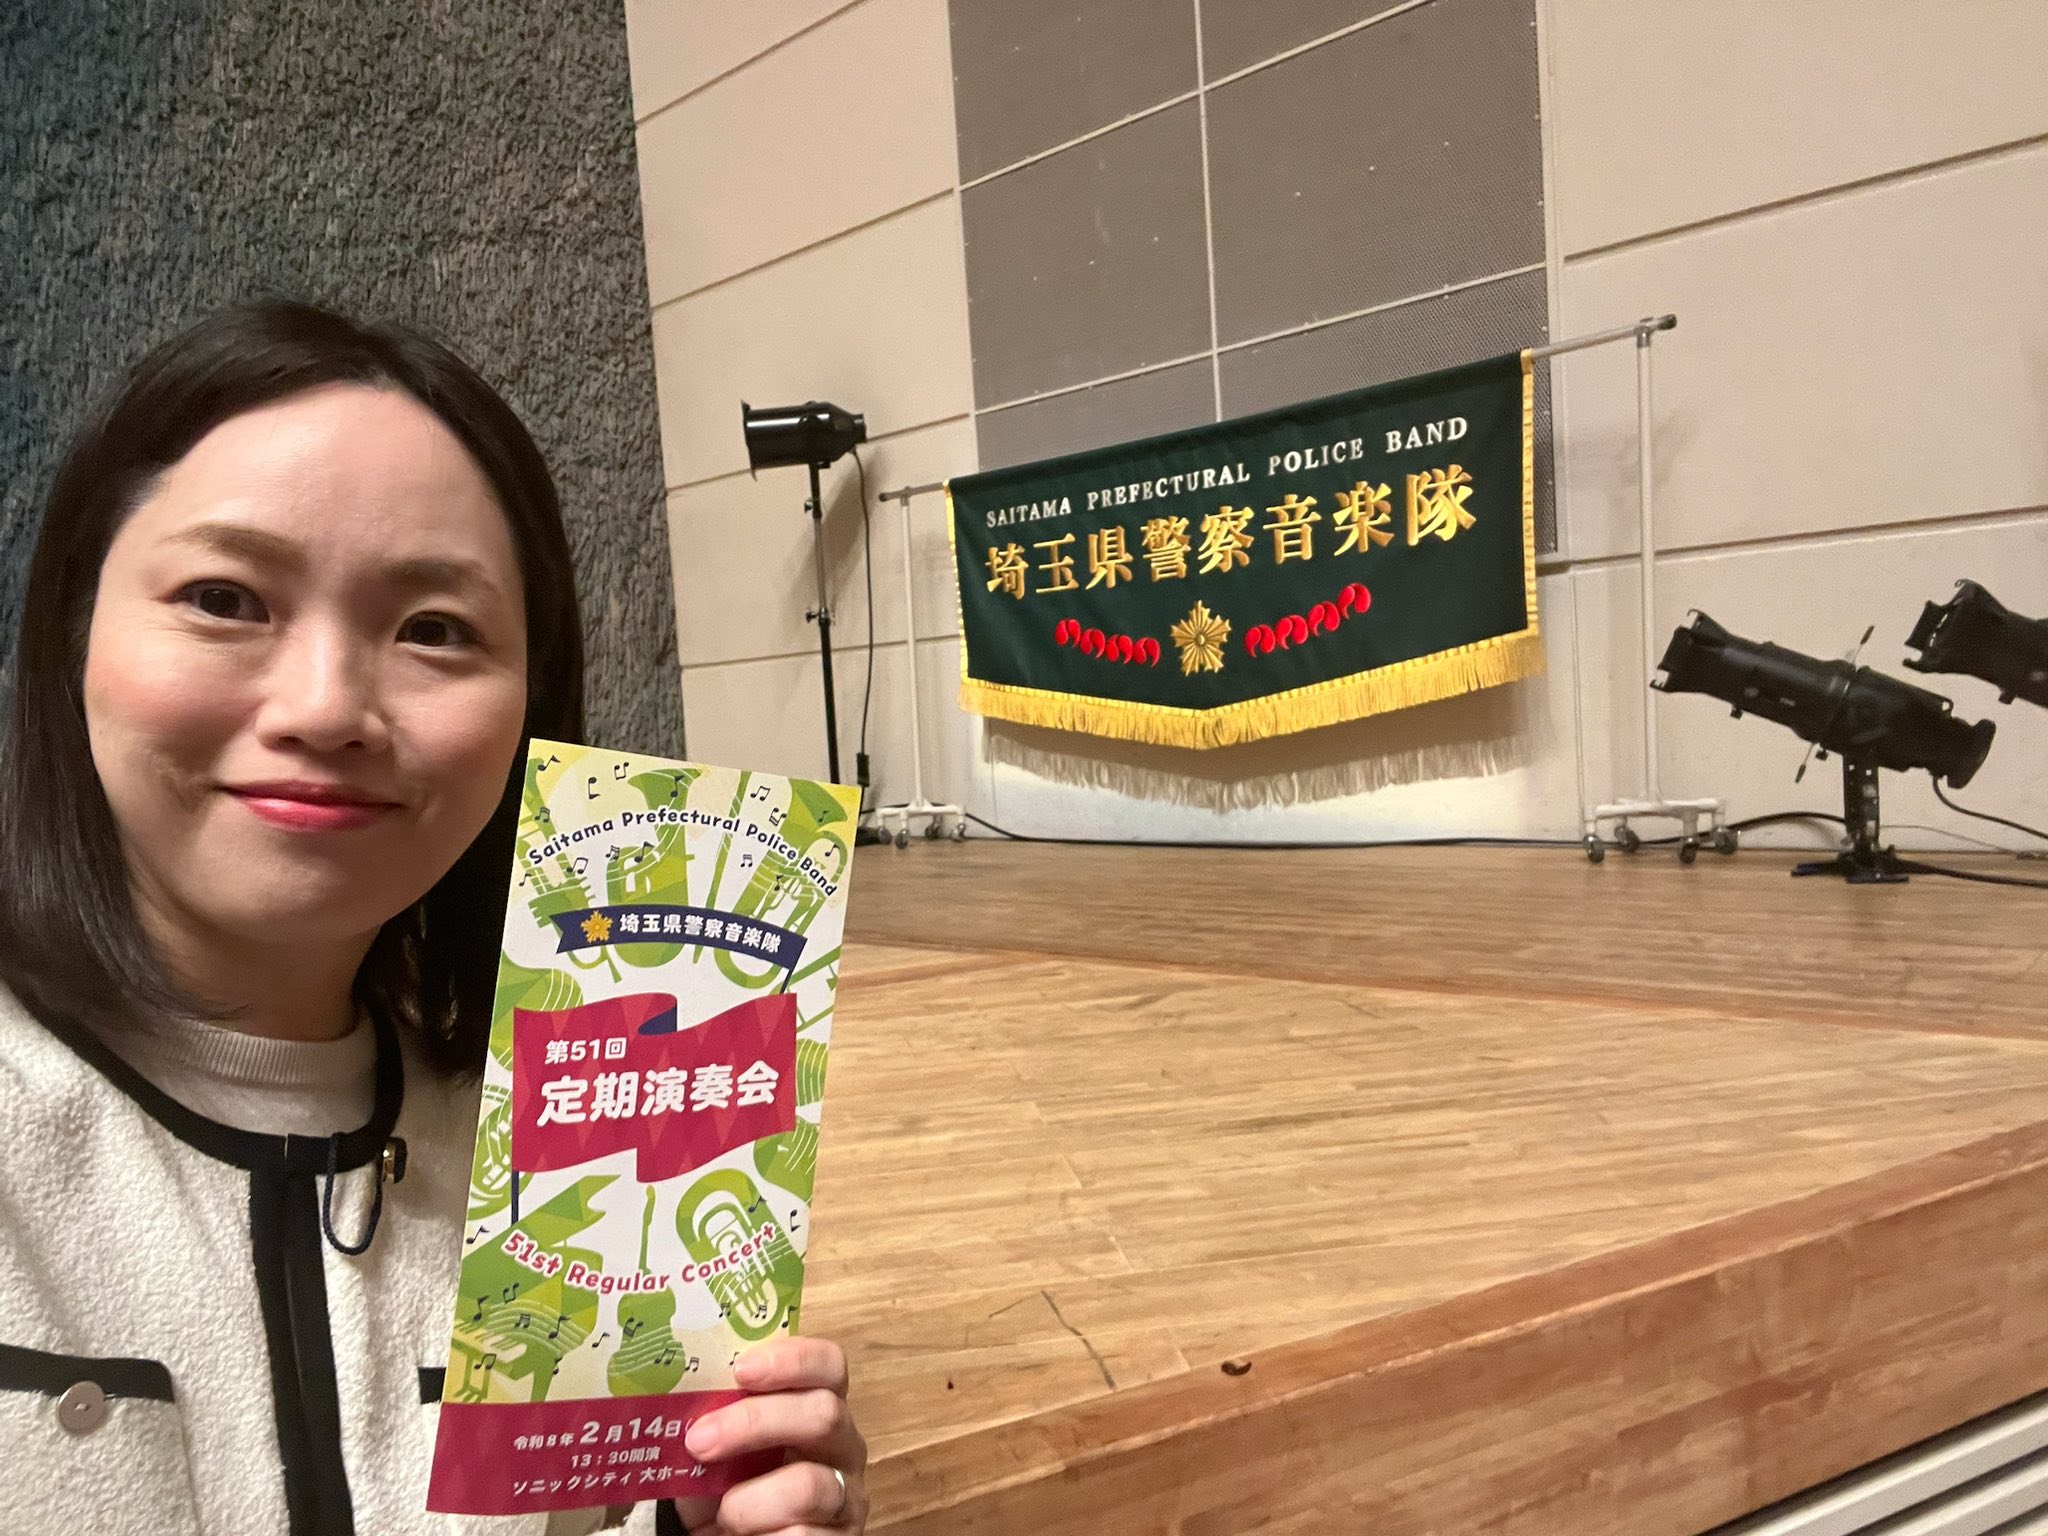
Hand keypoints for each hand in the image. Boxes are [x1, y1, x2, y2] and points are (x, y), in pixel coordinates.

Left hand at [672, 1338, 867, 1534]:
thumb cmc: (730, 1491)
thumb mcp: (718, 1453)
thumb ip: (712, 1424)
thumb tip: (680, 1411)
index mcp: (816, 1407)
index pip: (828, 1365)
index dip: (791, 1359)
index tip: (741, 1369)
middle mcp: (842, 1445)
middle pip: (823, 1413)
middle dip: (755, 1422)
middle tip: (700, 1440)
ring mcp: (847, 1496)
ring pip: (810, 1485)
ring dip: (752, 1499)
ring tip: (723, 1512)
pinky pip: (802, 1535)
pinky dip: (762, 1534)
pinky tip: (743, 1535)